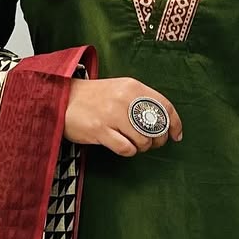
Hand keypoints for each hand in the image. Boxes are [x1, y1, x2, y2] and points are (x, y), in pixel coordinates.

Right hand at [65, 77, 182, 157]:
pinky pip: (126, 148)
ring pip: (143, 140)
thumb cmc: (95, 98)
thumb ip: (141, 101)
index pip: (165, 107)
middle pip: (156, 127)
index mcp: (133, 87)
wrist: (63, 98)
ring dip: (141, 147)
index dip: (174, 124)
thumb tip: (164, 122)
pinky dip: (128, 151)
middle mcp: (125, 99)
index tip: (175, 135)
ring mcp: (112, 115)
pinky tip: (121, 146)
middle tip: (149, 143)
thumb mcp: (120, 90)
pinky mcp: (100, 130)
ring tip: (131, 143)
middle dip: (157, 140)